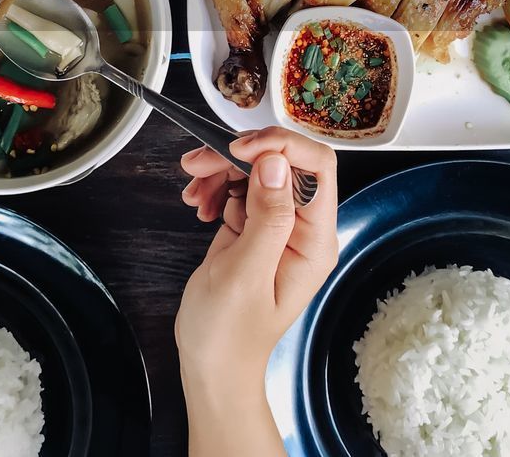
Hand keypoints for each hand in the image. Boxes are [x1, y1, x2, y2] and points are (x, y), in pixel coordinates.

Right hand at [175, 128, 338, 381]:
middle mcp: (302, 229)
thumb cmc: (229, 335)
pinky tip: (198, 204)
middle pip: (282, 162)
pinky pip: (237, 187)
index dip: (281, 147)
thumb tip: (276, 163)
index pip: (317, 168)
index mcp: (315, 242)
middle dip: (238, 156)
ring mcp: (277, 226)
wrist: (212, 364)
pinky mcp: (253, 226)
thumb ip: (266, 217)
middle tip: (199, 165)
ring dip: (219, 170)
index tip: (239, 149)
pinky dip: (213, 186)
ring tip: (192, 191)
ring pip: (255, 169)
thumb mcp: (245, 274)